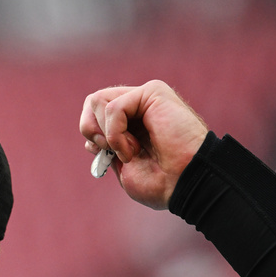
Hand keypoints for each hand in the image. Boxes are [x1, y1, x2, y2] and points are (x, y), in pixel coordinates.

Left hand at [79, 80, 208, 208]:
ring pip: (97, 100)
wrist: (185, 184)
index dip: (91, 134)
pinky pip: (114, 107)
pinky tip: (134, 148)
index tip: (105, 154)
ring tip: (130, 151)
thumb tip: (90, 136)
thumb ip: (106, 147)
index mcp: (131, 122)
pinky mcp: (153, 92)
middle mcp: (138, 106)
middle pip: (91, 102)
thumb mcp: (122, 167)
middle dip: (91, 130)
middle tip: (110, 150)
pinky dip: (115, 133)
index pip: (93, 113)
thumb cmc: (161, 183)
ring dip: (107, 134)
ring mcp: (145, 97)